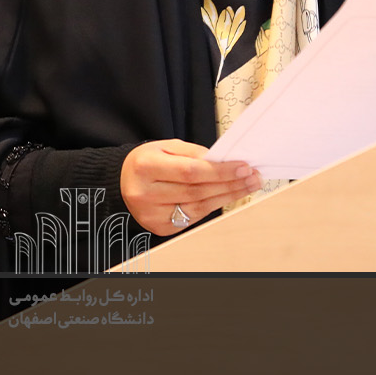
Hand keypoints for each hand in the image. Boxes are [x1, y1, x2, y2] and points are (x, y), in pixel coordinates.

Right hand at [120, 139, 260, 235]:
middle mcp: (146, 194)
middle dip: (229, 183)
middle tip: (252, 176)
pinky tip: (227, 195)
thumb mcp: (165, 147)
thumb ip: (193, 153)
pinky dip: (213, 206)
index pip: (189, 172)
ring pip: (198, 207)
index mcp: (145, 167)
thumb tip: (223, 161)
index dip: (219, 171)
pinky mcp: (160, 227)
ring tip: (247, 185)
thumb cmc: (147, 162)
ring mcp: (152, 215)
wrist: (123, 182)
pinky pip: (193, 217)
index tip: (242, 166)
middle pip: (196, 191)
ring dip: (227, 196)